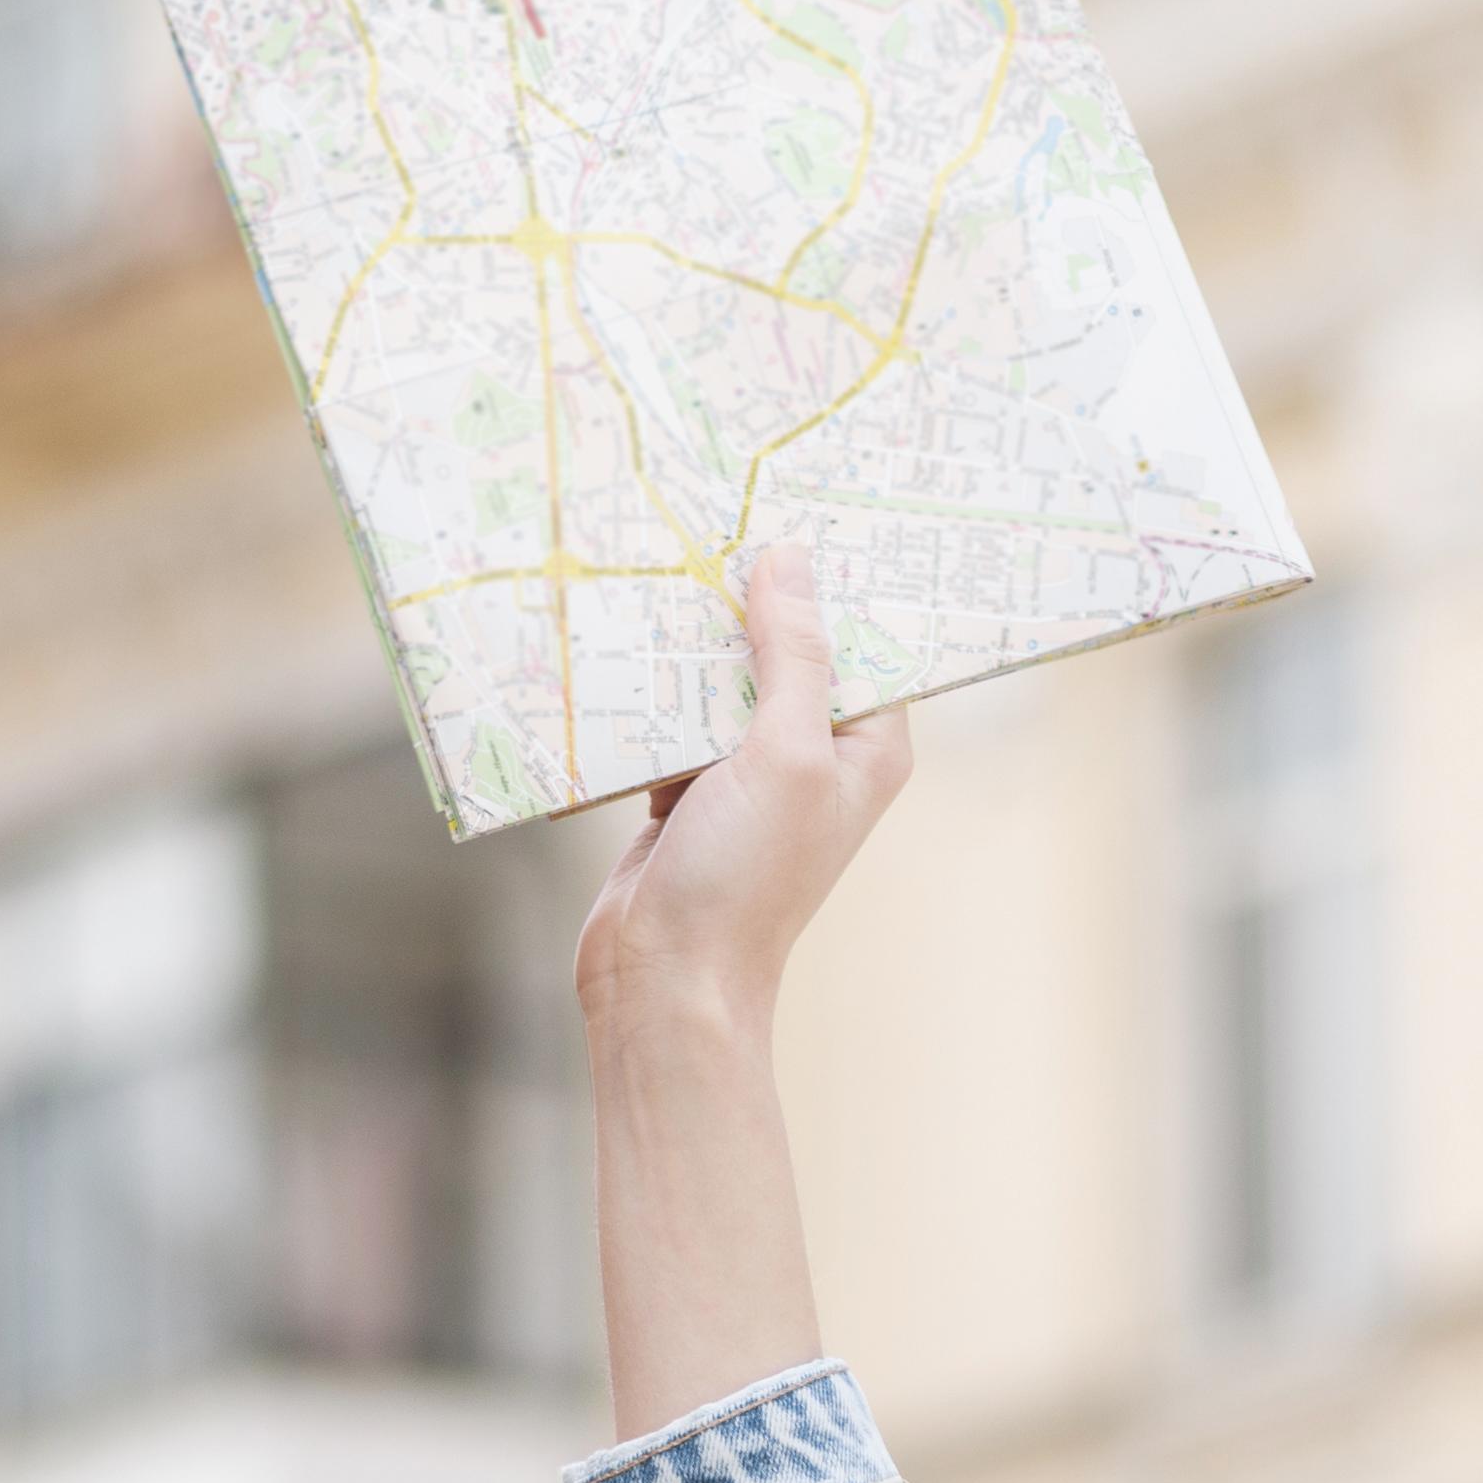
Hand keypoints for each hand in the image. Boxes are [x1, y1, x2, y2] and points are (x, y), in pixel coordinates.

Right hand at [575, 546, 914, 1049]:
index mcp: (866, 747)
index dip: (835, 578)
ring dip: (688, 638)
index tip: (806, 501)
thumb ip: (793, 658)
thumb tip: (789, 560)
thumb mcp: (784, 755)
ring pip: (719, 677)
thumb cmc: (745, 880)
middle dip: (749, 596)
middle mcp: (814, 754)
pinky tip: (617, 634)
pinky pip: (669, 713)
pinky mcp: (684, 787)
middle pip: (784, 648)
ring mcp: (746, 771)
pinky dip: (646, 686)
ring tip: (659, 555)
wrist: (663, 981)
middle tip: (715, 510)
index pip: (861, 638)